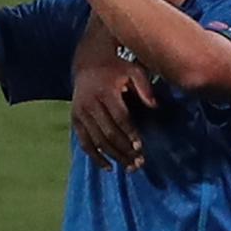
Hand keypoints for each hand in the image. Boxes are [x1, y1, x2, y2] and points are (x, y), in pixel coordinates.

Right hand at [67, 28, 151, 168]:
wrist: (87, 62)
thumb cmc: (116, 67)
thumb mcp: (133, 70)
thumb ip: (144, 86)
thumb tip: (155, 106)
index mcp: (104, 92)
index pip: (119, 118)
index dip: (130, 133)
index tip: (140, 147)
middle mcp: (90, 104)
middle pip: (108, 133)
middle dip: (124, 150)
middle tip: (139, 162)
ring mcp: (80, 113)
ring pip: (97, 141)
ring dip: (113, 157)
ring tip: (129, 167)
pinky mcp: (75, 120)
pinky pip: (84, 143)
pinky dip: (95, 157)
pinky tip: (108, 167)